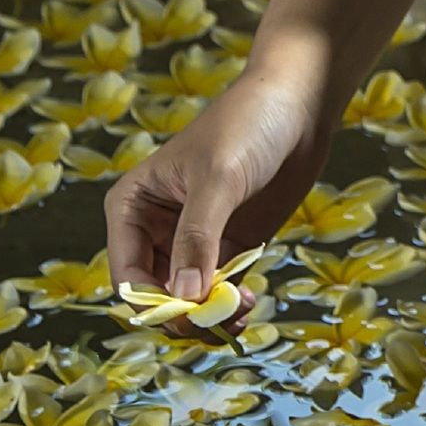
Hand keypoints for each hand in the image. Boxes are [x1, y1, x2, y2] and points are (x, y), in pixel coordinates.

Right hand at [105, 67, 333, 315]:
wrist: (298, 104)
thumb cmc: (246, 126)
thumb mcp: (218, 179)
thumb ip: (198, 238)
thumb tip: (184, 296)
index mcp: (132, 207)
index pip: (127, 275)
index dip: (152, 305)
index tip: (188, 317)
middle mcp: (154, 229)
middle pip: (156, 294)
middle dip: (183, 315)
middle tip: (218, 321)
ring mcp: (193, 240)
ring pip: (188, 298)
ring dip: (209, 315)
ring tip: (239, 314)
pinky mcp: (229, 245)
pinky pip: (219, 289)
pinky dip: (229, 304)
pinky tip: (250, 304)